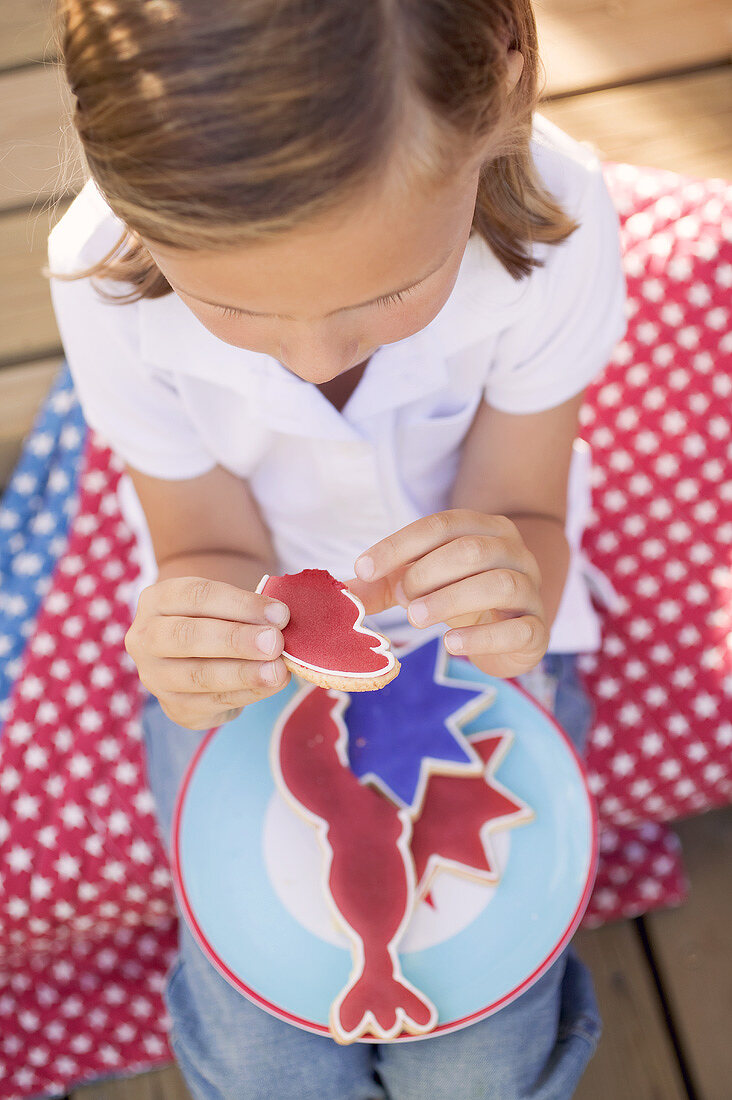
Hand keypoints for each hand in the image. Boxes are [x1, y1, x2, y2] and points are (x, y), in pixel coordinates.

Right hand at [125, 577, 290, 728]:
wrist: (202, 653)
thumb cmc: (219, 618)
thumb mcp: (226, 603)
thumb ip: (249, 610)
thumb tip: (280, 620)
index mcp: (156, 599)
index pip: (196, 596)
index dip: (240, 604)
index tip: (279, 613)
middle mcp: (145, 638)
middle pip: (187, 636)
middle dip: (236, 640)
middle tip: (274, 642)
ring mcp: (155, 677)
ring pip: (198, 676)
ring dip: (243, 673)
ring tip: (277, 670)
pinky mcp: (175, 708)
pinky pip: (212, 703)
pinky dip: (247, 693)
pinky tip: (271, 684)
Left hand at [346, 510, 548, 678]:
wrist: (514, 629)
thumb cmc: (460, 597)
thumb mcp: (417, 585)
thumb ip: (381, 585)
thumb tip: (337, 593)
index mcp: (483, 528)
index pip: (439, 525)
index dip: (398, 545)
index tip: (362, 569)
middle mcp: (513, 551)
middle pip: (471, 550)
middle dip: (427, 573)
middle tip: (401, 600)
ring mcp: (531, 589)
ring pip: (499, 584)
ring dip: (450, 600)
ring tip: (416, 619)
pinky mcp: (538, 629)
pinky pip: (519, 628)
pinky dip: (482, 636)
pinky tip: (451, 645)